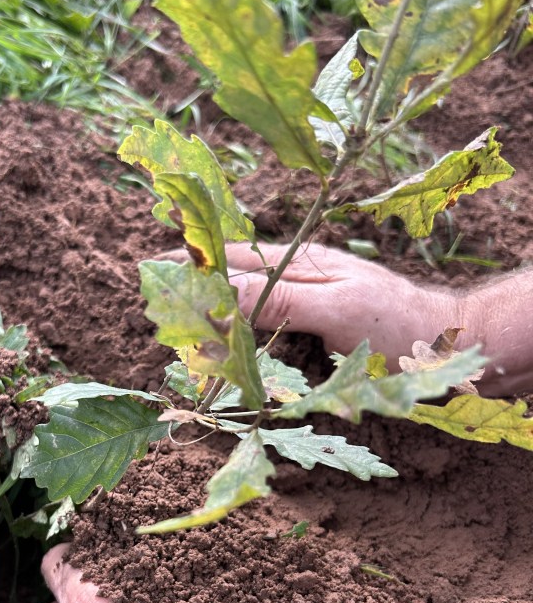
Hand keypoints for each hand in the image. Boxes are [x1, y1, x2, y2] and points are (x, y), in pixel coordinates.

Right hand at [164, 241, 459, 372]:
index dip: (192, 261)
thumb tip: (216, 291)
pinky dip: (239, 335)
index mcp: (300, 261)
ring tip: (175, 321)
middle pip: (233, 276)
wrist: (453, 344)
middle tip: (152, 299)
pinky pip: (266, 327)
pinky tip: (225, 345)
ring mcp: (308, 302)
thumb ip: (277, 299)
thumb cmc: (399, 323)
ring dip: (212, 310)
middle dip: (193, 283)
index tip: (150, 269)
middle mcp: (299, 277)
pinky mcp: (317, 329)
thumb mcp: (335, 308)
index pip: (232, 257)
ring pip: (247, 302)